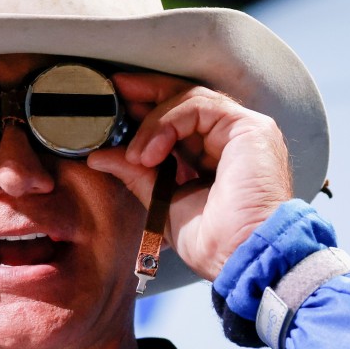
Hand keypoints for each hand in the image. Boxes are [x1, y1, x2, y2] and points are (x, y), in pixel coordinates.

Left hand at [88, 72, 291, 281]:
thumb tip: (100, 156)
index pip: (180, 120)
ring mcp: (243, 132)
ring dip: (153, 122)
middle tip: (116, 91)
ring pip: (190, 100)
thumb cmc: (213, 243)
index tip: (116, 104)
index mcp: (215, 157)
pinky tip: (151, 152)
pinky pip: (200, 106)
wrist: (239, 257)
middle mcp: (231, 140)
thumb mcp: (163, 202)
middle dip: (147, 93)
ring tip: (136, 155)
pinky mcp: (250, 128)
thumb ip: (137, 174)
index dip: (147, 109)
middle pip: (186, 99)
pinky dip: (168, 123)